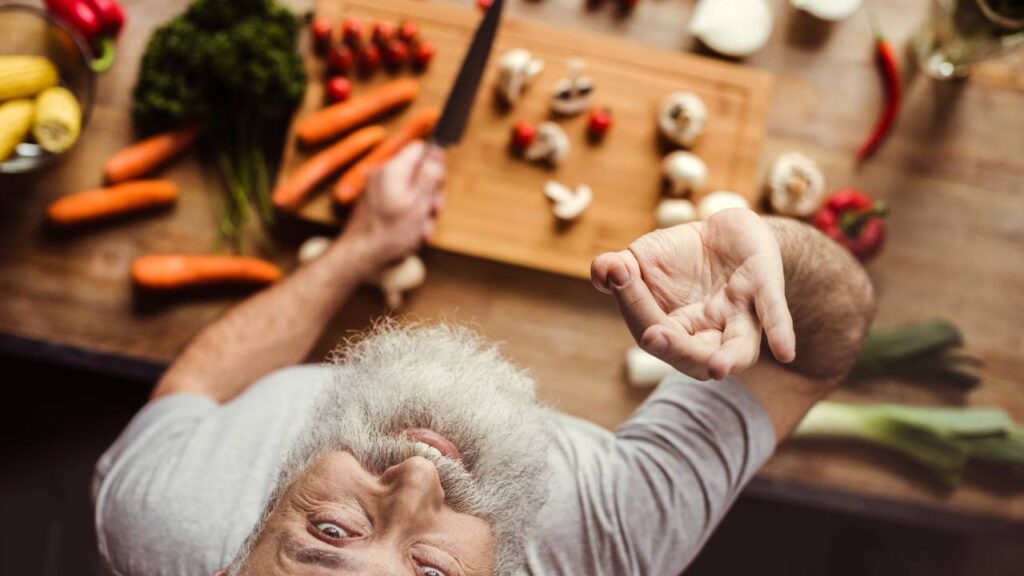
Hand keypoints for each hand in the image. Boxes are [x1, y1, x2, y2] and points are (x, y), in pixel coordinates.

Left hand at [343, 141, 444, 270]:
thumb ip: (430, 174)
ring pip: (413, 194)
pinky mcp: (377, 206)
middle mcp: (384, 175)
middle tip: (431, 213)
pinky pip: (401, 207)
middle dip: (430, 195)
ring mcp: (379, 191)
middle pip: (419, 173)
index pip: (421, 149)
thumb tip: (437, 150)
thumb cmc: (390, 233)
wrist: (360, 257)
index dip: (434, 165)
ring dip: (422, 213)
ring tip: (419, 232)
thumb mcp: (419, 202)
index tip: (438, 186)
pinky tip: (409, 237)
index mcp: (394, 169)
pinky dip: (409, 221)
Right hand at [591, 208, 795, 380]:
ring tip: (719, 366)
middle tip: (654, 337)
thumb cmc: (679, 256)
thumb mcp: (640, 258)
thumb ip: (618, 270)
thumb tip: (602, 270)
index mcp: (675, 330)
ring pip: (739, 348)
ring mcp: (740, 314)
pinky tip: (787, 350)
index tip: (619, 273)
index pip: (652, 330)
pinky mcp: (766, 287)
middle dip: (675, 349)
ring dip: (728, 358)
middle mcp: (710, 333)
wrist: (726, 231)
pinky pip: (774, 313)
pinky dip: (780, 330)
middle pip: (694, 356)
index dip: (634, 306)